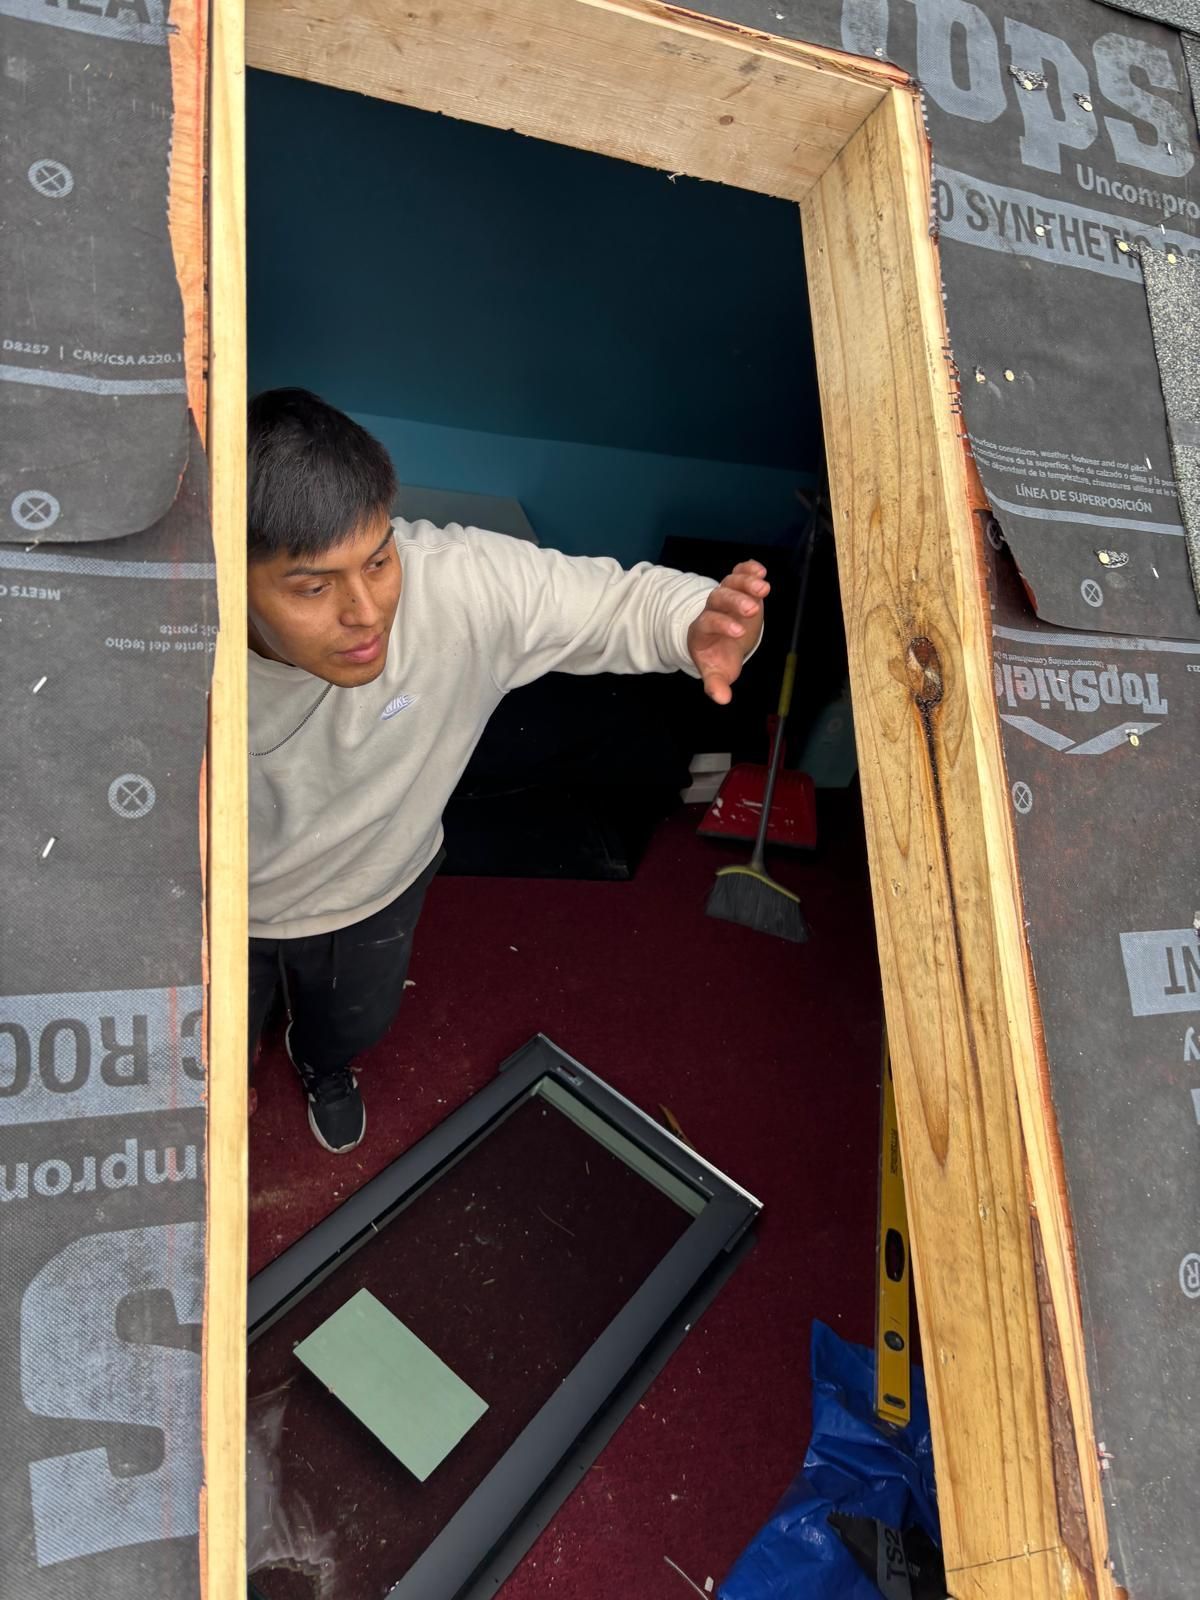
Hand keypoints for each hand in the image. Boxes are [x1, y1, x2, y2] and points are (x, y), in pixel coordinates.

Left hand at [686, 561, 768, 704]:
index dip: (722, 625)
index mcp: (703, 629)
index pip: (708, 621)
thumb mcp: (717, 672)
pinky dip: (749, 568)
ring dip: (746, 582)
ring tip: (764, 588)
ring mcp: (726, 595)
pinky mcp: (738, 587)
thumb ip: (716, 684)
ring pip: (730, 582)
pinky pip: (739, 572)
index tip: (739, 633)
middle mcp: (712, 609)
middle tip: (753, 609)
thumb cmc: (720, 657)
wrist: (723, 640)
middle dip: (735, 602)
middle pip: (718, 598)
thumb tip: (722, 699)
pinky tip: (761, 570)